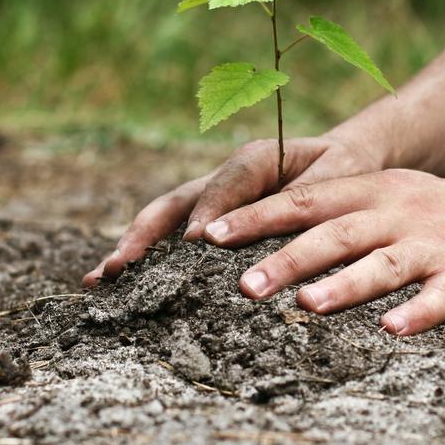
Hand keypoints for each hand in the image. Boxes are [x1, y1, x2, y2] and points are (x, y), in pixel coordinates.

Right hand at [83, 133, 383, 285]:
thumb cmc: (345, 171)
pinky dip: (146, 259)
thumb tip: (275, 229)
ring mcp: (210, 199)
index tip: (194, 244)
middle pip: (174, 204)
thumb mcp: (338, 177)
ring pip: (163, 221)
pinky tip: (119, 285)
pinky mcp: (209, 219)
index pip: (226, 185)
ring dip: (131, 248)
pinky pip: (172, 236)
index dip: (209, 212)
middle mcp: (223, 177)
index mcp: (256, 159)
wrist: (345, 161)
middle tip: (118, 267)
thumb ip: (306, 197)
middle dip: (143, 236)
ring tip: (99, 279)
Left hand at [200, 170, 444, 334]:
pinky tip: (392, 331)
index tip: (210, 234)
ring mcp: (437, 243)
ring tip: (306, 306)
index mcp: (375, 191)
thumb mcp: (391, 199)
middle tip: (243, 285)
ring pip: (384, 263)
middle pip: (336, 233)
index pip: (306, 200)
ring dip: (344, 285)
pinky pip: (442, 296)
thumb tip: (264, 236)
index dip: (257, 216)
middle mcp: (400, 212)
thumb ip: (336, 212)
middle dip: (287, 258)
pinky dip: (418, 313)